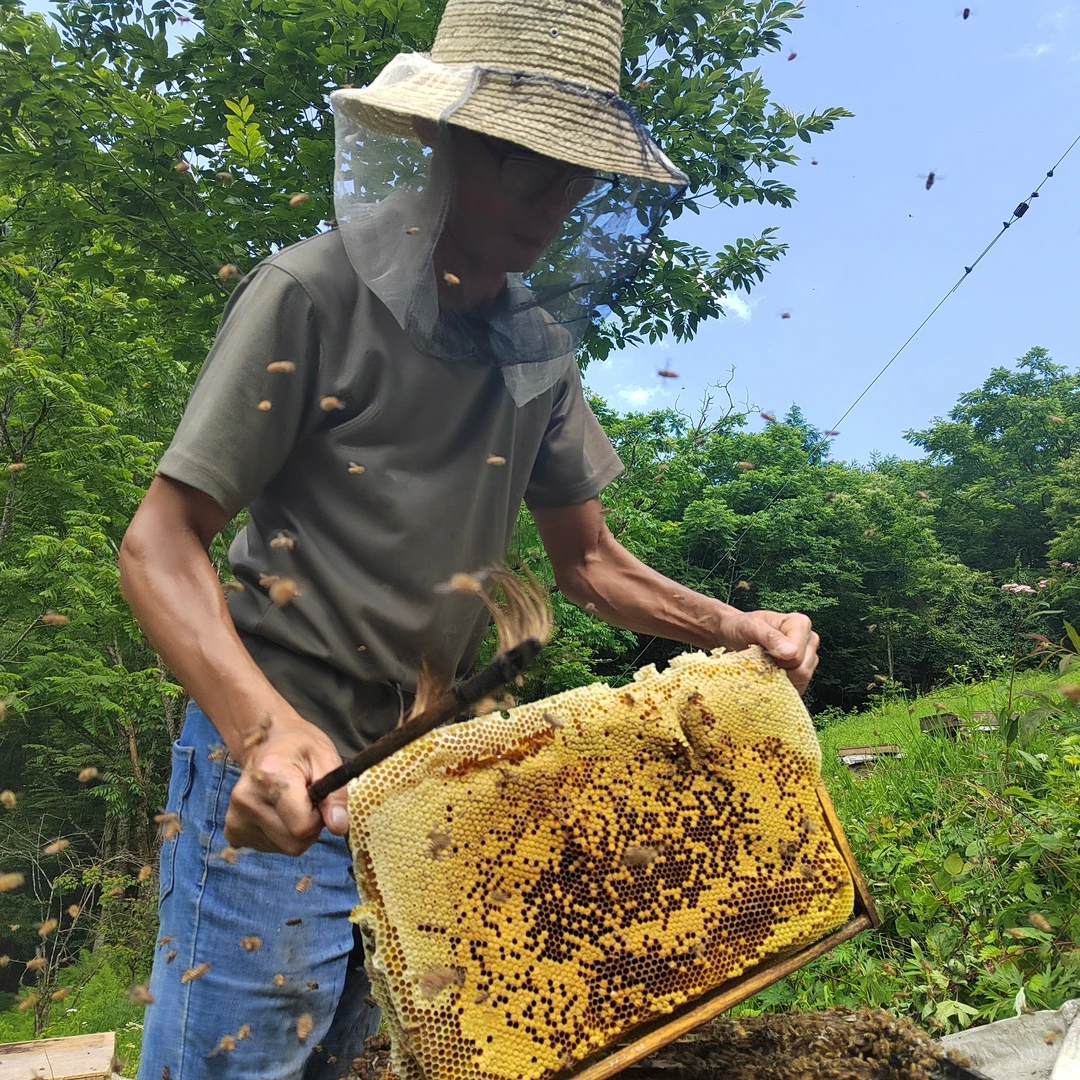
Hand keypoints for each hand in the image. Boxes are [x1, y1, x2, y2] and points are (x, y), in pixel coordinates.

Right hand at [223, 709, 348, 855]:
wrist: (265, 742)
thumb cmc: (300, 746)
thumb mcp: (326, 758)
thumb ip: (336, 793)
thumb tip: (338, 827)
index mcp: (271, 776)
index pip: (302, 826)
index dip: (319, 817)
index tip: (317, 799)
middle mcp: (246, 799)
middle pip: (293, 842)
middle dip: (309, 827)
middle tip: (307, 801)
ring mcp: (235, 817)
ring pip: (283, 847)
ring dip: (295, 831)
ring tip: (291, 804)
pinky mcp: (232, 830)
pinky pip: (268, 847)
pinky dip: (280, 835)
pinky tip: (277, 812)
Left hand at [719, 609, 819, 693]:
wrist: (733, 634)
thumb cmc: (741, 627)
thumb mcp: (750, 626)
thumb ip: (770, 637)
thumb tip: (791, 652)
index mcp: (800, 624)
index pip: (797, 657)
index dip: (778, 662)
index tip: (762, 655)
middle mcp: (809, 640)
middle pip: (803, 671)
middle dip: (780, 672)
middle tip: (762, 662)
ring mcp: (808, 657)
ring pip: (802, 680)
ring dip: (780, 679)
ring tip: (765, 666)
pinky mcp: (803, 671)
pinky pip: (799, 686)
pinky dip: (782, 685)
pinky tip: (770, 674)